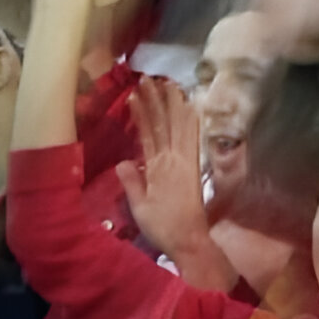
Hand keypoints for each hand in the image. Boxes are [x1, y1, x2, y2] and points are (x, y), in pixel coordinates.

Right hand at [118, 79, 215, 262]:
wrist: (189, 239)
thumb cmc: (162, 226)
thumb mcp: (140, 209)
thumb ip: (132, 184)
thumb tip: (122, 161)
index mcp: (158, 168)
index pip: (148, 133)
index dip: (143, 112)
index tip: (135, 93)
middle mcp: (174, 159)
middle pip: (165, 123)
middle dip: (157, 99)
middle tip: (150, 79)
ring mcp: (186, 160)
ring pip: (181, 125)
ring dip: (175, 104)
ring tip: (170, 84)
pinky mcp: (195, 166)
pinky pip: (193, 137)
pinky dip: (191, 120)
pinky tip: (191, 108)